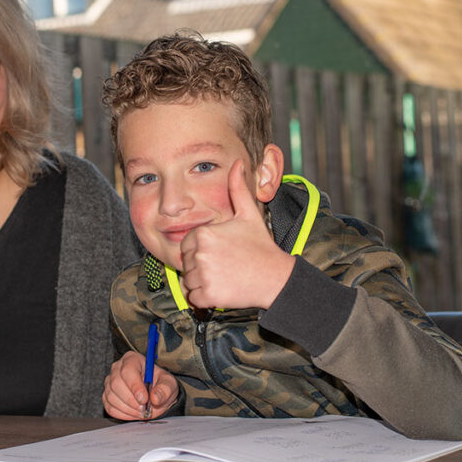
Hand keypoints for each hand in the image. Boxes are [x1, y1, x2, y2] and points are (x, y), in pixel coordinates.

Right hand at [103, 351, 178, 419]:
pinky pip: (110, 407)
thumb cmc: (161, 385)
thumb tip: (155, 398)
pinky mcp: (107, 396)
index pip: (128, 370)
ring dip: (128, 409)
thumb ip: (165, 390)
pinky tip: (134, 414)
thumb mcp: (169, 384)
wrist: (156, 395)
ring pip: (111, 397)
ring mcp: (110, 382)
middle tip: (144, 409)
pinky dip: (123, 414)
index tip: (144, 399)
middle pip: (116, 384)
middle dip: (131, 400)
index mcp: (133, 359)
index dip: (135, 386)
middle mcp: (118, 368)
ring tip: (142, 412)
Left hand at [180, 160, 295, 309]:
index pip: (186, 245)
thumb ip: (237, 188)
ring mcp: (203, 275)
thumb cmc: (261, 246)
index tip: (222, 253)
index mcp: (203, 234)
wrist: (275, 277)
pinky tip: (223, 289)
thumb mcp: (249, 214)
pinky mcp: (207, 295)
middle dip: (201, 267)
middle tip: (225, 266)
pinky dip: (205, 298)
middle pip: (186, 264)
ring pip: (189, 282)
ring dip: (203, 283)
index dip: (202, 250)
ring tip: (225, 277)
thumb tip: (237, 163)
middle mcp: (199, 253)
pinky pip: (194, 298)